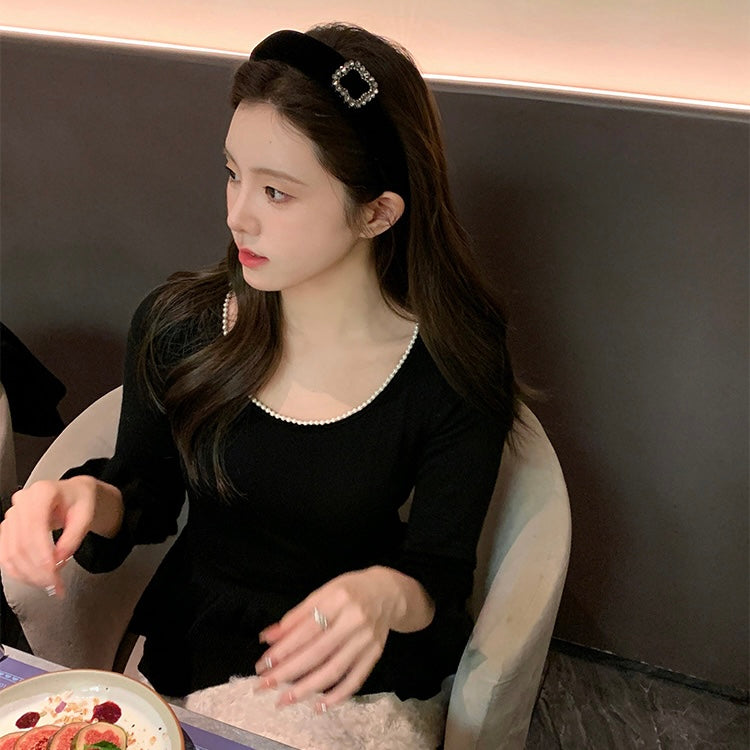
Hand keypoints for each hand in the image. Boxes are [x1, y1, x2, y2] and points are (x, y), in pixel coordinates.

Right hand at [0, 476, 120, 597]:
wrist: (71, 494)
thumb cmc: (78, 501)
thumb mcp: (86, 514)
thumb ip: (74, 536)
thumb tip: (60, 558)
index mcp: (43, 493)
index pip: (35, 527)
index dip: (42, 553)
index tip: (54, 571)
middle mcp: (22, 502)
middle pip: (21, 544)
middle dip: (37, 570)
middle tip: (55, 584)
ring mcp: (12, 515)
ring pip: (11, 553)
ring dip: (28, 574)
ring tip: (48, 584)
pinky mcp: (7, 529)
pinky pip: (6, 555)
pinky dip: (19, 571)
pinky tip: (34, 578)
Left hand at [255, 566, 433, 709]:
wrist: (388, 592)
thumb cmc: (349, 590)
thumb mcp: (323, 593)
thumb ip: (296, 616)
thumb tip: (268, 638)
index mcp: (338, 599)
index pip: (307, 629)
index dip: (284, 649)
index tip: (263, 664)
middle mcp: (354, 620)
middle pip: (318, 652)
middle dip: (288, 671)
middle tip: (264, 685)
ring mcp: (366, 640)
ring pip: (334, 669)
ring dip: (307, 688)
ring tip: (284, 700)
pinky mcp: (375, 654)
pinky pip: (355, 680)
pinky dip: (337, 696)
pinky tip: (318, 705)